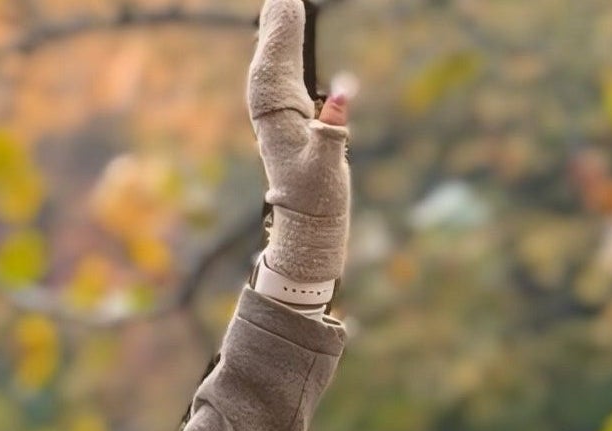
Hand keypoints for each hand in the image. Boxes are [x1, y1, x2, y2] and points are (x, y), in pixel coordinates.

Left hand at [247, 0, 354, 288]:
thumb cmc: (315, 201)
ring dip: (279, 29)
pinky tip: (288, 29)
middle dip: (276, 20)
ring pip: (275, 58)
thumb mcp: (325, 169)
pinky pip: (285, 69)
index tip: (287, 0)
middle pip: (270, 52)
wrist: (307, 227)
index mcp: (276, 114)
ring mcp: (280, 110)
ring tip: (283, 0)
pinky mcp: (290, 114)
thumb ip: (331, 133)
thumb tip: (341, 96)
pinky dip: (286, 46)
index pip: (275, 61)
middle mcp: (272, 108)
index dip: (281, 30)